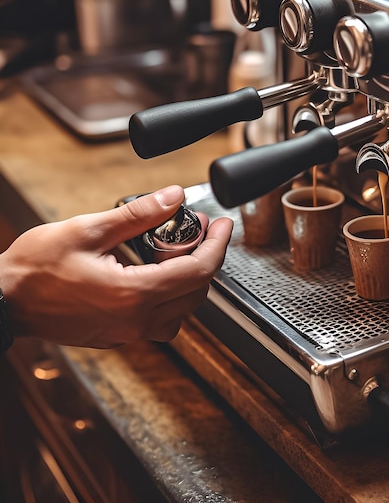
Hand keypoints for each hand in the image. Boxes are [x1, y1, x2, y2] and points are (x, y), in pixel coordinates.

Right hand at [0, 186, 232, 347]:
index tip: (222, 225)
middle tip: (198, 229)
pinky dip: (171, 298)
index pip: (198, 271)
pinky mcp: (118, 336)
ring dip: (191, 281)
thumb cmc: (34, 269)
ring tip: (179, 250)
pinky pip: (161, 322)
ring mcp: (127, 333)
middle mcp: (136, 321)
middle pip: (197, 292)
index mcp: (134, 295)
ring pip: (183, 311)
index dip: (218, 245)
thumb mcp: (89, 229)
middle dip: (206, 257)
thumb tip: (174, 196)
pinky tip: (157, 274)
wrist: (2, 301)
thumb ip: (139, 214)